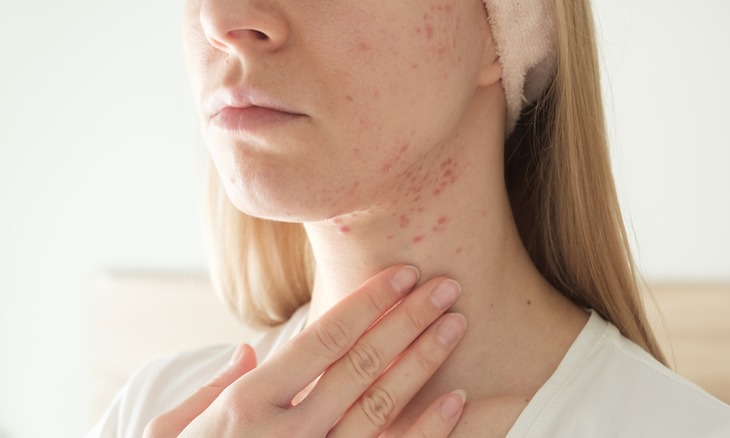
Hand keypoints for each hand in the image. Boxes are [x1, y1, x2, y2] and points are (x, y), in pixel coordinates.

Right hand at [144, 265, 466, 436]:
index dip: (367, 302)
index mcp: (248, 403)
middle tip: (445, 288)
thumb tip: (246, 352)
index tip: (401, 275)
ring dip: (423, 360)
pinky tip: (456, 401)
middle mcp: (288, 432)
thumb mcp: (171, 431)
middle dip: (408, 320)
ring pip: (382, 405)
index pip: (323, 339)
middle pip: (362, 363)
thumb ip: (210, 388)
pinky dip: (428, 429)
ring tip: (455, 326)